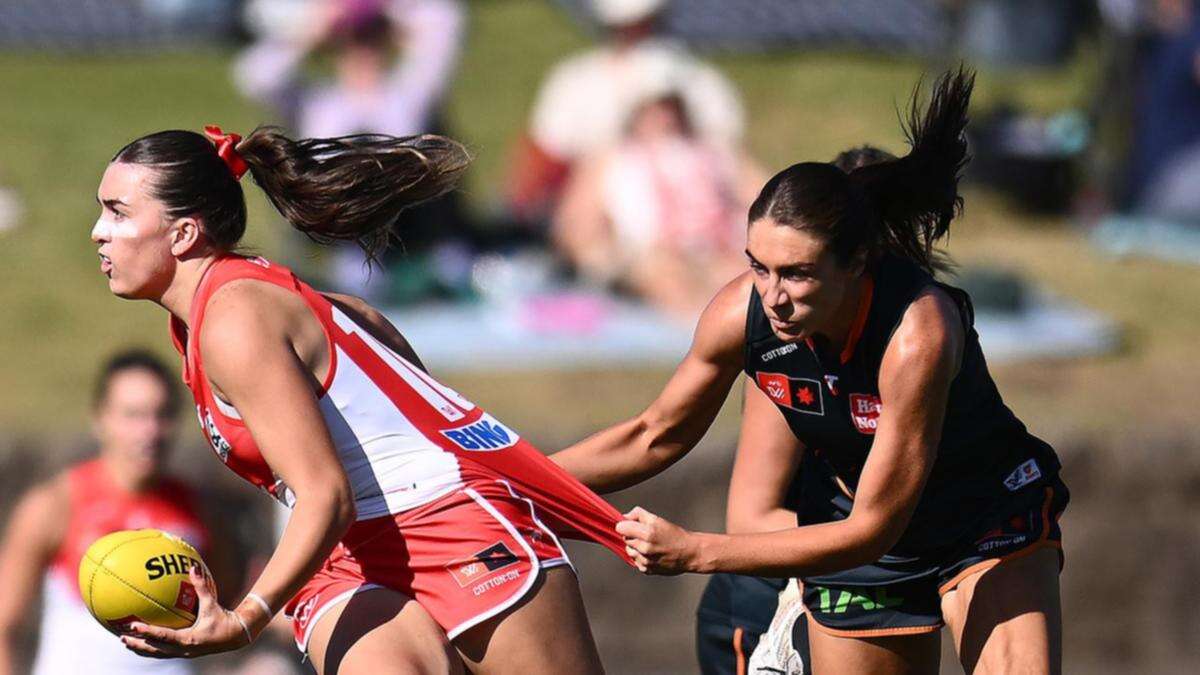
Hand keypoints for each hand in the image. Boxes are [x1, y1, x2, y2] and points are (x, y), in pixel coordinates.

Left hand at [120, 565, 250, 658]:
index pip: (163, 636)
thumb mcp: (212, 603)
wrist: (235, 636)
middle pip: (154, 649)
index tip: (132, 626)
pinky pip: (162, 651)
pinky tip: (142, 641)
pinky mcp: (183, 652)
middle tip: (122, 636)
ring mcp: (182, 653)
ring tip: (126, 642)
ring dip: (140, 648)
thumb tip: (193, 568)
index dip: (147, 632)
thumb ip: (201, 587)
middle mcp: (183, 649)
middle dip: (137, 643)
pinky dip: (150, 647)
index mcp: (189, 639)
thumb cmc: (223, 619)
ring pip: (156, 653)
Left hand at [615, 506, 701, 574]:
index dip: (626, 525)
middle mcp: (645, 548)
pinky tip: (652, 554)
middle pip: (625, 539)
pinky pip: (636, 561)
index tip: (632, 525)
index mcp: (647, 533)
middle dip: (633, 536)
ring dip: (635, 548)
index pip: (621, 528)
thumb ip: (638, 514)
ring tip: (649, 545)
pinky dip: (641, 558)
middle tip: (646, 535)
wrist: (689, 553)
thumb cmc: (675, 535)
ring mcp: (645, 561)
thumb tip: (624, 517)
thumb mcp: (657, 519)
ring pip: (629, 551)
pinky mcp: (647, 570)